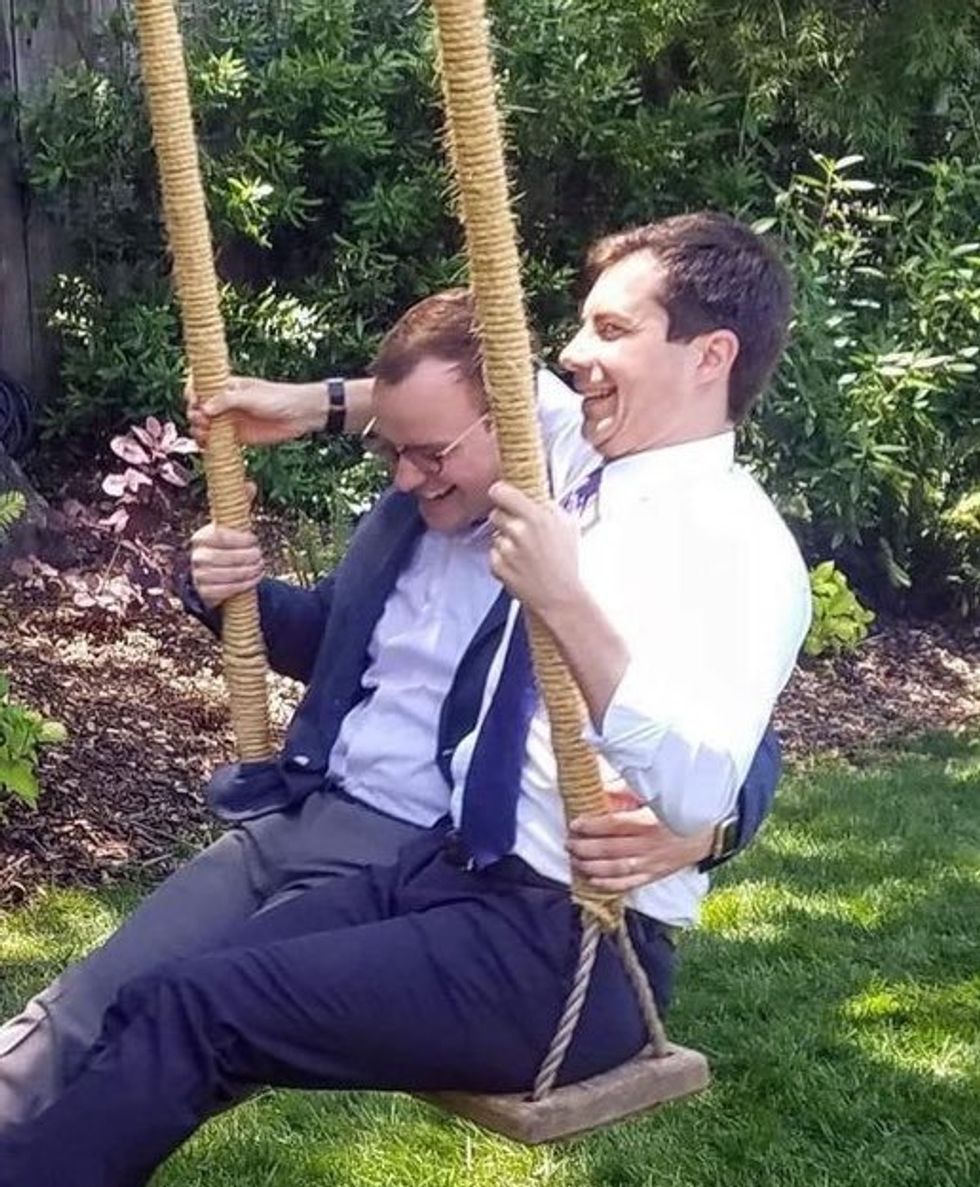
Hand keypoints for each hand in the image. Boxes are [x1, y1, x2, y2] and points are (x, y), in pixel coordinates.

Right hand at [187, 375, 327, 448]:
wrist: (300, 415)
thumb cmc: (279, 398)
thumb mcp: (251, 396)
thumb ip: (227, 400)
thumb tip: (205, 408)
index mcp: (226, 386)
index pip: (199, 388)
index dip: (193, 395)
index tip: (195, 402)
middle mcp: (225, 403)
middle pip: (198, 408)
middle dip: (195, 414)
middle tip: (203, 419)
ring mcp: (230, 420)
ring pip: (204, 426)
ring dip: (199, 430)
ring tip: (206, 433)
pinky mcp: (237, 436)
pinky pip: (216, 441)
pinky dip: (209, 444)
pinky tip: (208, 446)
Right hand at [190, 520, 264, 609]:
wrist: (212, 576)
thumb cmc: (226, 551)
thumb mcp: (228, 535)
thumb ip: (237, 524)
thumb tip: (251, 500)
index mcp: (200, 538)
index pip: (220, 537)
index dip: (240, 539)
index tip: (254, 540)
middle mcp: (197, 557)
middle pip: (224, 557)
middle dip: (246, 556)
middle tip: (259, 555)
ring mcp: (198, 575)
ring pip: (226, 574)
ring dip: (248, 571)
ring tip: (259, 566)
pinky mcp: (205, 592)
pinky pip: (227, 589)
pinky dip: (244, 584)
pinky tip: (254, 578)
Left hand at [488, 481, 580, 614]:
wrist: (560, 597)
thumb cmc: (566, 564)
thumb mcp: (568, 526)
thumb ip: (549, 507)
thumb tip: (535, 495)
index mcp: (537, 517)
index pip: (501, 491)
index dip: (499, 492)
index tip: (502, 494)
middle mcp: (519, 532)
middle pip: (496, 514)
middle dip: (506, 520)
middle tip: (521, 532)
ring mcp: (506, 550)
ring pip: (495, 535)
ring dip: (505, 541)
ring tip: (524, 553)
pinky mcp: (497, 566)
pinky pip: (492, 554)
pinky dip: (502, 559)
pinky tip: (519, 565)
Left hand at [568, 789, 713, 891]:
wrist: (705, 834)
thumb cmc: (676, 811)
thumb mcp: (653, 795)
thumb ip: (625, 793)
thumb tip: (599, 791)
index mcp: (648, 820)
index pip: (613, 825)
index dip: (591, 826)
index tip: (575, 824)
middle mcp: (649, 844)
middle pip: (610, 848)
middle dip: (584, 847)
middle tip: (569, 843)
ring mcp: (652, 863)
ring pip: (615, 868)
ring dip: (591, 866)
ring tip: (575, 860)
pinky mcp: (654, 875)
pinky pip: (628, 884)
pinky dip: (608, 884)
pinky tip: (592, 880)